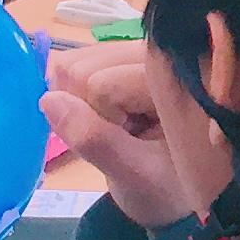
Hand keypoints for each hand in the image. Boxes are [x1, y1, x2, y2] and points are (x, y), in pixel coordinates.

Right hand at [43, 44, 204, 229]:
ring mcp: (149, 48)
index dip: (101, 120)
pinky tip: (118, 114)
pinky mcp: (136, 53)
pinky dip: (88, 91)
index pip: (100, 84)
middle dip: (91, 106)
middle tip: (127, 136)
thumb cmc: (172, 192)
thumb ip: (95, 141)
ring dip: (89, 99)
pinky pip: (86, 61)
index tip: (132, 144)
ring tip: (127, 126)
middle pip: (86, 65)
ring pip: (81, 60)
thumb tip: (48, 100)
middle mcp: (166, 51)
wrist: (191, 191)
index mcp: (178, 80)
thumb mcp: (137, 177)